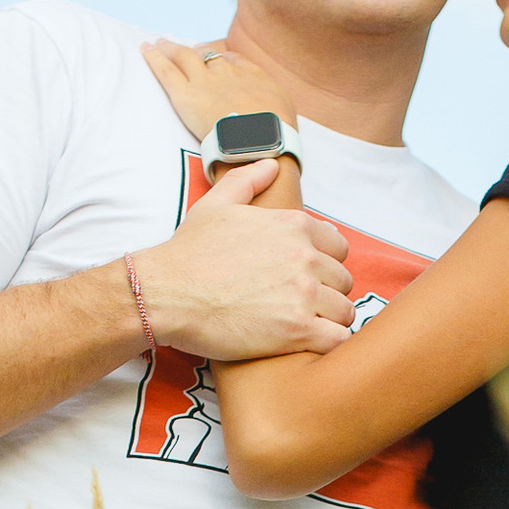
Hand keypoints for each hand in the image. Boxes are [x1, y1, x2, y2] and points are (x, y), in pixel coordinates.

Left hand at [142, 36, 279, 142]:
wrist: (260, 142)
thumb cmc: (276, 135)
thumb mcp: (285, 112)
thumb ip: (272, 104)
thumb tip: (269, 111)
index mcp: (252, 75)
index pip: (233, 60)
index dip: (221, 59)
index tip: (215, 59)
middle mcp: (228, 72)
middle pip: (207, 54)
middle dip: (194, 50)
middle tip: (183, 49)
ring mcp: (205, 81)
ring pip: (183, 56)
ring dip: (170, 48)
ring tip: (158, 43)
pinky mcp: (186, 95)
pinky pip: (166, 69)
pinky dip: (154, 56)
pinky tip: (145, 48)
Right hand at [142, 160, 352, 360]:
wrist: (165, 294)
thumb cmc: (187, 253)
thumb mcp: (216, 204)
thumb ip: (248, 181)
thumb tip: (271, 164)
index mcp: (293, 226)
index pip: (338, 247)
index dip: (323, 265)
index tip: (303, 279)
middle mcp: (305, 256)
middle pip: (343, 281)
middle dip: (326, 294)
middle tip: (297, 306)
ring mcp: (303, 294)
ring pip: (344, 311)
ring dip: (328, 321)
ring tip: (302, 328)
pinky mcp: (297, 330)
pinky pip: (338, 338)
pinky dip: (328, 343)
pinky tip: (307, 344)